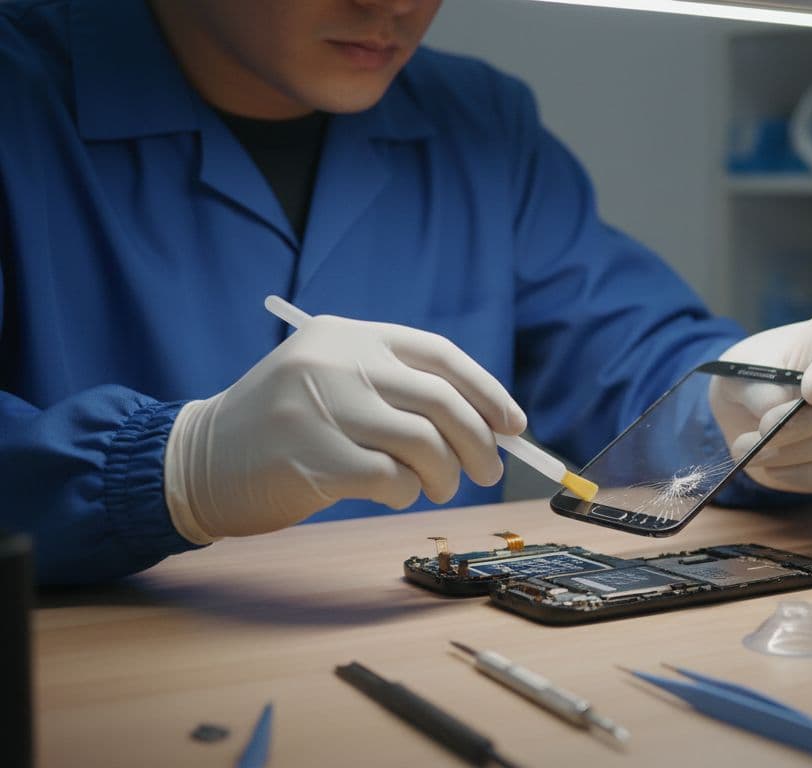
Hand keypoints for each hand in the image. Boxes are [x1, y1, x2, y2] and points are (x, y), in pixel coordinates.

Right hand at [164, 315, 525, 542]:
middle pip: (442, 401)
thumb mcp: (332, 380)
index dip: (487, 392)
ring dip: (445, 474)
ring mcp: (323, 409)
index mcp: (349, 335)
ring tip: (438, 487)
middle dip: (479, 442)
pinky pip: (392, 479)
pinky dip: (406, 493)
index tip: (513, 426)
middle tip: (489, 471)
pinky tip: (395, 495)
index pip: (440, 356)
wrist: (197, 460)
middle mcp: (338, 363)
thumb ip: (395, 387)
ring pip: (424, 443)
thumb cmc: (283, 426)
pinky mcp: (313, 458)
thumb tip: (486, 423)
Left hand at [712, 314, 811, 492]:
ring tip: (754, 454)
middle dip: (805, 423)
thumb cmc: (755, 376)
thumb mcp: (743, 371)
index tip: (810, 391)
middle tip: (763, 432)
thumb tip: (777, 411)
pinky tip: (775, 470)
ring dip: (799, 454)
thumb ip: (759, 388)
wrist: (755, 406)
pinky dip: (810, 476)